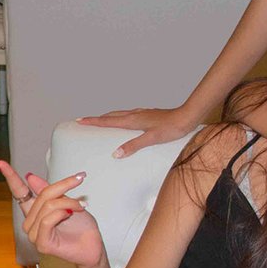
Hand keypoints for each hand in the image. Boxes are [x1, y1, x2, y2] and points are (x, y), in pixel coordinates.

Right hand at [0, 159, 102, 267]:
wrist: (93, 246)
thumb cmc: (82, 227)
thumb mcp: (67, 202)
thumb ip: (49, 191)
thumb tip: (29, 176)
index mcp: (35, 211)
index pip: (19, 192)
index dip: (10, 177)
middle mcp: (31, 222)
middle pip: (42, 195)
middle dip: (63, 186)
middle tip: (79, 180)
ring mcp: (34, 234)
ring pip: (47, 206)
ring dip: (68, 202)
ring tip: (81, 206)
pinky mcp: (41, 243)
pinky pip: (47, 220)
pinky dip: (61, 213)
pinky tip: (70, 215)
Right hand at [77, 106, 196, 158]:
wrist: (187, 117)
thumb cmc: (172, 128)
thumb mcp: (152, 139)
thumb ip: (133, 146)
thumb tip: (115, 154)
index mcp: (133, 120)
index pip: (108, 121)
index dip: (93, 121)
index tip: (79, 121)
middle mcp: (135, 114)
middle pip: (111, 115)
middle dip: (97, 119)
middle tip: (84, 121)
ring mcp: (142, 113)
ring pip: (120, 114)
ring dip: (108, 117)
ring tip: (101, 120)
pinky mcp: (149, 115)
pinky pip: (129, 115)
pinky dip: (121, 117)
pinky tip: (126, 121)